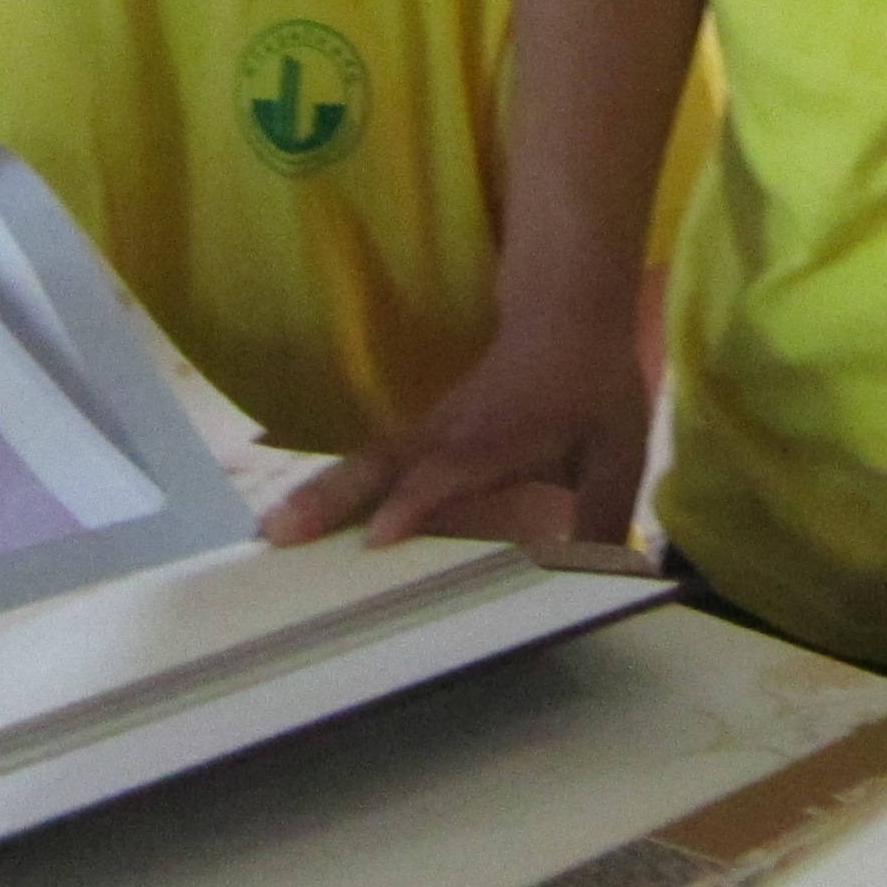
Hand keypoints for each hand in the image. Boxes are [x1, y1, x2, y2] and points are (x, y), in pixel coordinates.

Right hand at [261, 311, 648, 554]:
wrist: (565, 308)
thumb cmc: (592, 382)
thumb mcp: (618, 447)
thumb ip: (604, 511)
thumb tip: (599, 579)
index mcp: (503, 432)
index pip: (452, 465)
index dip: (417, 498)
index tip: (377, 536)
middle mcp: (454, 430)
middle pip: (386, 464)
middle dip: (335, 500)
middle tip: (281, 536)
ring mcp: (430, 429)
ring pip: (368, 463)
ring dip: (319, 496)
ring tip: (269, 533)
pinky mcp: (420, 434)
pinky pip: (371, 464)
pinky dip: (331, 489)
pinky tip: (294, 519)